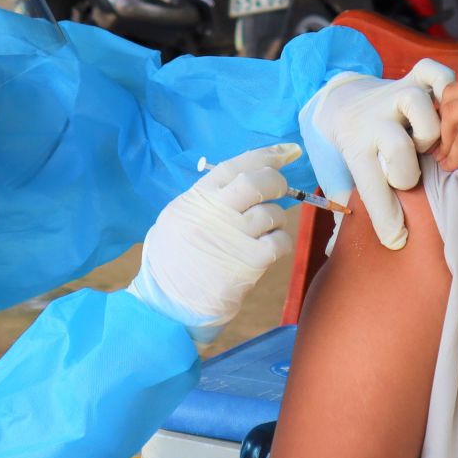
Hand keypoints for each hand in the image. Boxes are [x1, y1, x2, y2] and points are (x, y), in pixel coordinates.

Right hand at [127, 143, 298, 341]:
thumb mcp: (176, 219)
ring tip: (263, 232)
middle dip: (277, 182)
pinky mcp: (249, 262)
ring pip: (273, 213)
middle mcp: (215, 212)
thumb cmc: (172, 262)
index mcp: (196, 198)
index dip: (267, 154)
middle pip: (259, 182)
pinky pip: (280, 241)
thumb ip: (205, 200)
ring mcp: (234, 236)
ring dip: (277, 220)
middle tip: (281, 190)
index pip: (236, 165)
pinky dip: (280, 242)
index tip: (289, 151)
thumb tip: (243, 179)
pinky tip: (267, 250)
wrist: (168, 306)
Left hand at [301, 60, 455, 249]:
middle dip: (406, 172)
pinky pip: (433, 71)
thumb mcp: (336, 178)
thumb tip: (339, 248)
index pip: (370, 187)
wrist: (337, 100)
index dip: (386, 219)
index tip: (396, 239)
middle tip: (406, 176)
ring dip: (429, 130)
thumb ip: (343, 208)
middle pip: (397, 147)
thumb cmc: (347, 150)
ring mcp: (393, 94)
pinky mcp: (411, 77)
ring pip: (418, 105)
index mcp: (354, 147)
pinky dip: (444, 84)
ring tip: (425, 144)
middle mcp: (374, 119)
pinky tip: (443, 106)